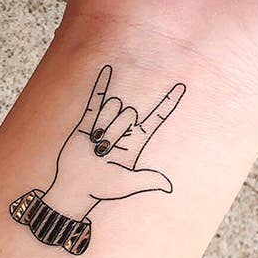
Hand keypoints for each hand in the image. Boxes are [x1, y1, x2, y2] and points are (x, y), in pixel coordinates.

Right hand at [41, 65, 183, 219]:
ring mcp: (106, 123)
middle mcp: (124, 129)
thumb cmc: (103, 188)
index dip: (169, 102)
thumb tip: (168, 187)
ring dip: (103, 126)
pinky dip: (102, 84)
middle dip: (117, 130)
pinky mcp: (88, 122)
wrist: (76, 186)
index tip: (182, 85)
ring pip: (113, 107)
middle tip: (105, 151)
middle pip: (130, 113)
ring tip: (94, 145)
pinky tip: (107, 69)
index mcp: (137, 141)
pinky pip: (96, 99)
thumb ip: (147, 180)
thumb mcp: (127, 184)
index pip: (157, 117)